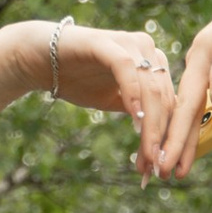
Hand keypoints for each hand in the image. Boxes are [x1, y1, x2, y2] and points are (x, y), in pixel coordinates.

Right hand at [31, 18, 178, 176]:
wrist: (41, 59)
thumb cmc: (78, 81)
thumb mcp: (115, 102)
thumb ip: (139, 116)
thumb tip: (158, 149)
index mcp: (154, 63)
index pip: (170, 104)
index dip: (169, 139)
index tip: (162, 170)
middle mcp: (148, 50)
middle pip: (165, 99)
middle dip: (161, 138)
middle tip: (156, 170)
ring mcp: (129, 43)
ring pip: (151, 88)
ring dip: (151, 126)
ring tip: (148, 155)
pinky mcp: (108, 42)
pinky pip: (126, 69)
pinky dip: (133, 96)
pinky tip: (135, 122)